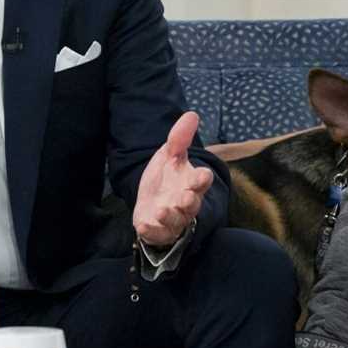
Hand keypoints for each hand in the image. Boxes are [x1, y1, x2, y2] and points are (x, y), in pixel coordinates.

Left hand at [133, 111, 213, 245]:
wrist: (151, 202)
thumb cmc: (166, 179)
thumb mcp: (169, 156)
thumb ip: (179, 138)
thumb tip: (191, 114)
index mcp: (191, 183)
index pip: (202, 181)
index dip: (202, 179)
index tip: (202, 176)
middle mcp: (185, 203)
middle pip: (192, 204)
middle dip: (189, 202)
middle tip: (184, 197)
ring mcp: (173, 219)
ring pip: (177, 221)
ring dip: (170, 216)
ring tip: (161, 210)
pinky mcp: (158, 231)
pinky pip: (158, 234)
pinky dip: (152, 230)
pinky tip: (145, 225)